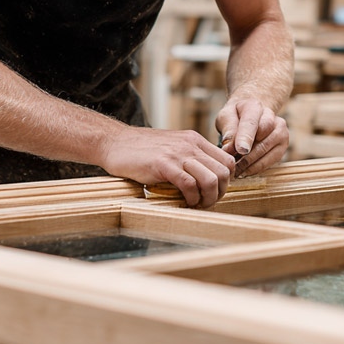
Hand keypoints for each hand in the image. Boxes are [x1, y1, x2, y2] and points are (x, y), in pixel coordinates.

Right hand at [101, 126, 235, 207]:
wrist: (115, 142)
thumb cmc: (142, 150)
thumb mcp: (173, 146)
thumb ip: (190, 157)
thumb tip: (207, 178)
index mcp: (194, 139)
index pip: (227, 160)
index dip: (226, 180)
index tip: (215, 191)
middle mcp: (190, 144)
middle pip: (223, 171)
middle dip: (220, 192)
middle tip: (207, 201)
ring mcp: (177, 153)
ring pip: (210, 179)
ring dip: (208, 198)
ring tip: (197, 204)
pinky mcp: (163, 164)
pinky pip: (189, 184)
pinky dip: (191, 198)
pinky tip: (185, 201)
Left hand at [215, 98, 288, 176]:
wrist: (250, 114)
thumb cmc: (236, 117)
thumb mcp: (226, 117)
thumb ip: (228, 130)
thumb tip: (228, 148)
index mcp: (254, 106)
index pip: (251, 122)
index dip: (246, 137)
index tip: (240, 150)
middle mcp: (271, 117)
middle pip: (261, 138)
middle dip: (246, 155)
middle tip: (232, 166)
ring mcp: (280, 131)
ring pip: (267, 151)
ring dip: (250, 164)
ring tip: (236, 170)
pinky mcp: (283, 144)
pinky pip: (271, 160)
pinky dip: (257, 168)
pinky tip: (246, 170)